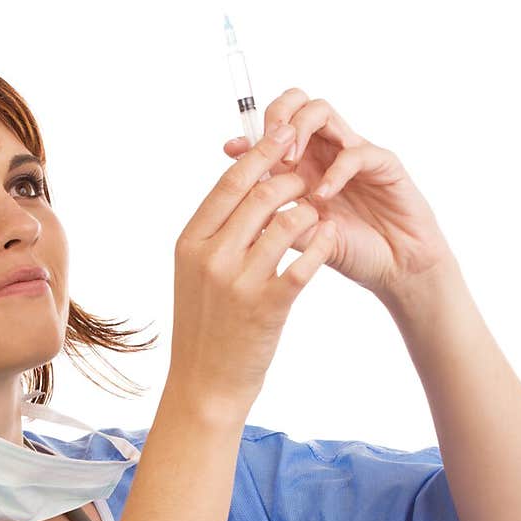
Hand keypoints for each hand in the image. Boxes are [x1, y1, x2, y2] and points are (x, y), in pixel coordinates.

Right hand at [170, 128, 335, 416]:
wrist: (206, 384)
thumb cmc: (205, 327)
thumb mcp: (195, 274)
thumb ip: (214, 232)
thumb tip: (242, 185)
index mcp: (190, 243)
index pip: (229, 184)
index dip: (259, 155)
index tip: (281, 136)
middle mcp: (211, 258)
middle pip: (260, 196)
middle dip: (291, 179)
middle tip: (308, 176)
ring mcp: (239, 282)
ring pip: (286, 222)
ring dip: (308, 210)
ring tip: (318, 210)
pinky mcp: (268, 307)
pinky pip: (304, 262)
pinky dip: (321, 243)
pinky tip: (330, 236)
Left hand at [223, 88, 457, 301]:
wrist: (396, 270)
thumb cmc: (353, 253)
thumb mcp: (304, 241)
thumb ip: (276, 219)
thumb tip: (237, 206)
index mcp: (304, 167)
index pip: (273, 133)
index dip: (250, 135)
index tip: (230, 150)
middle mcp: (326, 153)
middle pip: (297, 105)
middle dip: (276, 117)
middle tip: (268, 150)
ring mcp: (354, 154)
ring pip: (322, 112)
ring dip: (299, 130)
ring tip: (289, 165)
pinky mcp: (383, 164)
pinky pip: (354, 152)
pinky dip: (333, 171)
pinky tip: (322, 196)